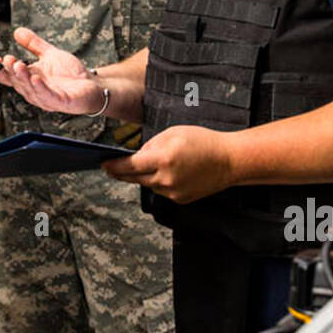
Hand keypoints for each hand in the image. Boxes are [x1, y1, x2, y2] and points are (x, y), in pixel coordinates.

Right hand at [0, 28, 104, 116]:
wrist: (92, 84)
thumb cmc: (71, 74)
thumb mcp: (50, 55)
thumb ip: (34, 44)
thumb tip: (17, 31)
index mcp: (30, 80)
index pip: (11, 77)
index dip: (1, 70)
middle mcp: (35, 90)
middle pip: (18, 82)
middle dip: (11, 70)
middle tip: (8, 59)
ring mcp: (47, 98)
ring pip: (30, 89)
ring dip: (23, 77)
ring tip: (18, 65)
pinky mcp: (60, 101)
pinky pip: (48, 96)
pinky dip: (40, 88)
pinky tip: (36, 78)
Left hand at [103, 125, 235, 203]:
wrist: (229, 161)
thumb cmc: (203, 142)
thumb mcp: (173, 133)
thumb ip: (151, 145)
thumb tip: (136, 156)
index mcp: (163, 159)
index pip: (129, 166)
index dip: (113, 165)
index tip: (103, 164)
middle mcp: (166, 179)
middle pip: (134, 178)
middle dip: (121, 172)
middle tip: (110, 167)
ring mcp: (173, 192)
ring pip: (148, 184)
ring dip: (143, 176)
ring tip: (147, 164)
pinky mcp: (180, 199)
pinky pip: (161, 190)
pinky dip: (159, 181)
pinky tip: (168, 172)